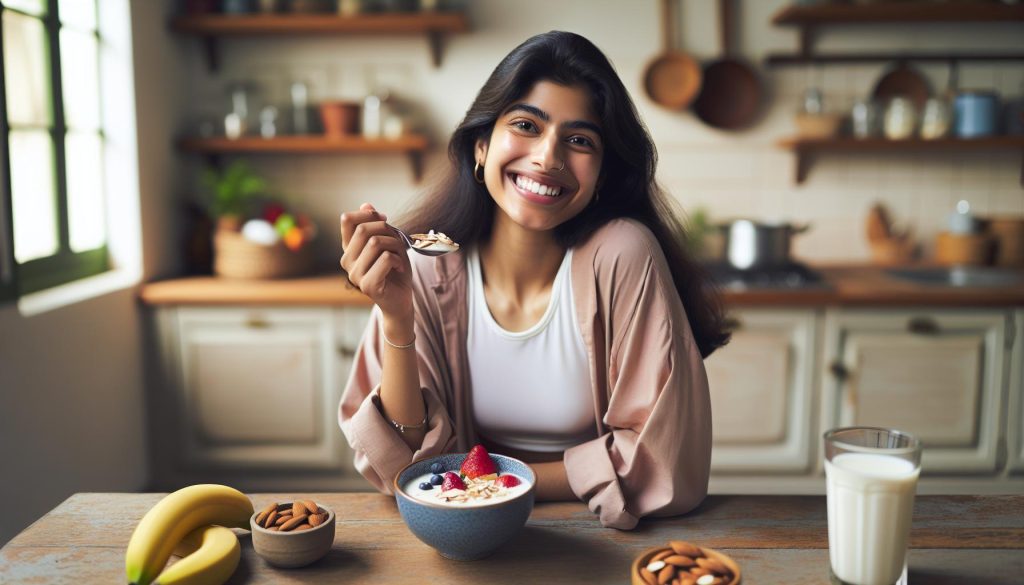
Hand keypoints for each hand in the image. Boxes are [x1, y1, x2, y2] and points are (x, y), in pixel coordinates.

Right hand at [340, 203, 412, 320]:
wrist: (401, 299)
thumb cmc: (394, 270)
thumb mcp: (388, 243)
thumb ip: (376, 226)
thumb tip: (366, 205)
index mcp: (349, 249)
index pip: (347, 220)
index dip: (368, 214)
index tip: (384, 219)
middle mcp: (347, 261)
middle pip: (363, 230)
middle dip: (387, 230)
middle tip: (398, 241)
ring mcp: (355, 274)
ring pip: (376, 243)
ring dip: (395, 246)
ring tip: (399, 257)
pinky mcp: (367, 285)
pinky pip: (385, 259)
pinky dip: (398, 259)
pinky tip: (399, 267)